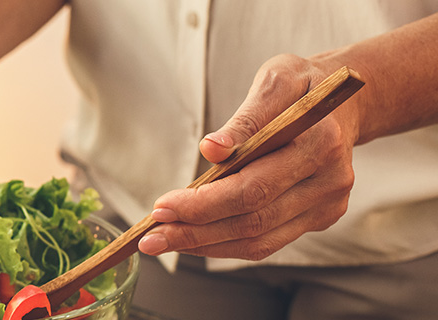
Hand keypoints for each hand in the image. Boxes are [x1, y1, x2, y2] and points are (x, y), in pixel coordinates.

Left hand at [139, 54, 359, 259]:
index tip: (162, 206)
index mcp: (321, 142)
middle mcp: (331, 181)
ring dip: (206, 245)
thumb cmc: (301, 88)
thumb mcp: (274, 81)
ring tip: (163, 240)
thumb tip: (210, 149)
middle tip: (151, 236)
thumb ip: (244, 119)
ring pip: (259, 240)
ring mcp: (328, 204)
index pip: (254, 186)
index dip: (205, 203)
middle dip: (196, 231)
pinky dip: (225, 244)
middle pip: (254, 220)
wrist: (342, 102)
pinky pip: (267, 241)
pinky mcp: (320, 218)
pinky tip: (193, 239)